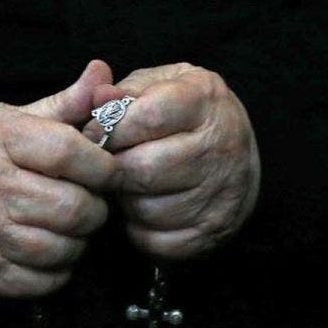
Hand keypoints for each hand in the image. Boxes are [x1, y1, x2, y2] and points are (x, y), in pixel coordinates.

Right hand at [0, 60, 118, 296]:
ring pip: (59, 249)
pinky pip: (42, 282)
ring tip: (69, 226)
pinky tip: (50, 250)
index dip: (102, 166)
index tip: (109, 171)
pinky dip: (57, 271)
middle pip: (70, 208)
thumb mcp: (19, 117)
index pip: (67, 152)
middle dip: (93, 208)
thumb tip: (105, 77)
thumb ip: (67, 103)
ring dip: (77, 241)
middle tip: (89, 202)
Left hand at [85, 63, 259, 259]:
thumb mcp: (160, 86)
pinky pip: (156, 240)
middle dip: (114, 170)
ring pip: (146, 209)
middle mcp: (220, 146)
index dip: (110, 129)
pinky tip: (145, 209)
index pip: (148, 118)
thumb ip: (124, 91)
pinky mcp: (214, 230)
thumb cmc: (183, 117)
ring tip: (129, 185)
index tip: (93, 134)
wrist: (235, 159)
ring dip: (125, 201)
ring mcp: (221, 193)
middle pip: (144, 169)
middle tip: (108, 166)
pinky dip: (139, 230)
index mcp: (205, 99)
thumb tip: (97, 97)